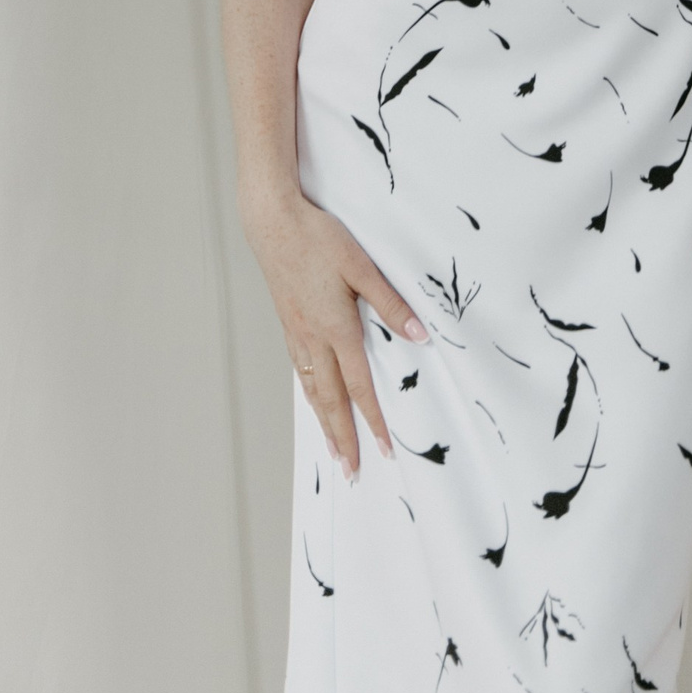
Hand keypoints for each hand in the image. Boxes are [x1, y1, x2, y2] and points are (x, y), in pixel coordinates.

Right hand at [245, 191, 429, 477]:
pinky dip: (309, 394)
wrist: (272, 222)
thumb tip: (419, 336)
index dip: (372, 421)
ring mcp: (297, 333)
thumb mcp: (361, 266)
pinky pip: (301, 371)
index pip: (359, 386)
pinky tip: (313, 398)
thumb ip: (390, 303)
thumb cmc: (318, 238)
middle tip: (351, 470)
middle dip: (343, 437)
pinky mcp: (288, 322)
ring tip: (332, 449)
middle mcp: (314, 339)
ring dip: (324, 422)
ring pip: (313, 389)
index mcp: (336, 328)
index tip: (383, 450)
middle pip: (332, 400)